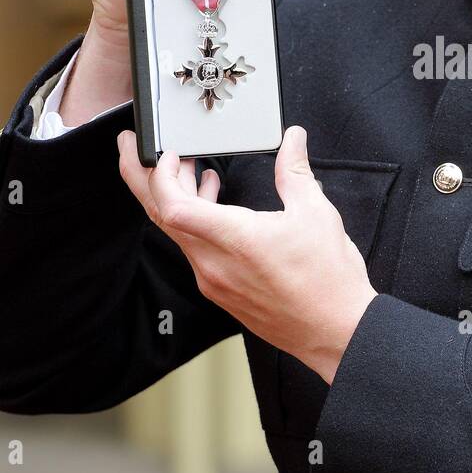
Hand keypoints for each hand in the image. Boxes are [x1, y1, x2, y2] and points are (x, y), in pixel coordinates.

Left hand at [116, 125, 377, 383]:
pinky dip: (192, 222)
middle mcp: (213, 263)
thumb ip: (295, 171)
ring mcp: (214, 281)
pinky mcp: (221, 292)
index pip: (173, 206)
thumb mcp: (316, 214)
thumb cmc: (328, 282)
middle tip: (133, 147)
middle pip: (161, 216)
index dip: (159, 174)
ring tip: (184, 169)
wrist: (337, 331)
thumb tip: (293, 141)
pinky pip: (192, 251)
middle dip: (141, 176)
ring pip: (176, 233)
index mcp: (234, 239)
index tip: (167, 152)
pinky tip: (212, 205)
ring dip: (172, 198)